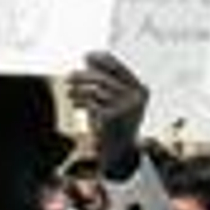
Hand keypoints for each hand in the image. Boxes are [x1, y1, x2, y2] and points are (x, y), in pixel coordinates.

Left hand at [66, 51, 146, 179]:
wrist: (120, 153)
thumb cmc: (115, 123)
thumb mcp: (114, 99)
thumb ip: (105, 79)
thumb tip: (88, 56)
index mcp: (141, 89)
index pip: (119, 66)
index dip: (102, 59)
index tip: (86, 55)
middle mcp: (137, 97)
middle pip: (103, 78)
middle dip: (83, 76)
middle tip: (68, 78)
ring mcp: (127, 108)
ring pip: (96, 90)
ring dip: (78, 90)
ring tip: (69, 92)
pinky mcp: (114, 118)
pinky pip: (92, 104)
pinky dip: (80, 102)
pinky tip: (75, 104)